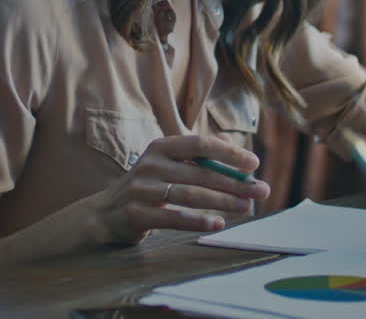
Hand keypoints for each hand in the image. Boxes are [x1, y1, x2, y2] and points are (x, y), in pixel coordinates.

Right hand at [89, 133, 270, 245]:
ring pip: (190, 195)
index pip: (200, 144)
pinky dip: (199, 221)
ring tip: (246, 207)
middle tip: (260, 191)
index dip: (228, 153)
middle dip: (234, 182)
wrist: (106, 213)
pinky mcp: (138, 214)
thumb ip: (196, 153)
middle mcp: (150, 164)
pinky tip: (219, 223)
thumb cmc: (146, 185)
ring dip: (222, 201)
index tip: (254, 163)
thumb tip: (230, 141)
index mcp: (160, 147)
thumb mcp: (166, 163)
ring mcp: (142, 189)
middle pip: (200, 172)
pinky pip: (174, 218)